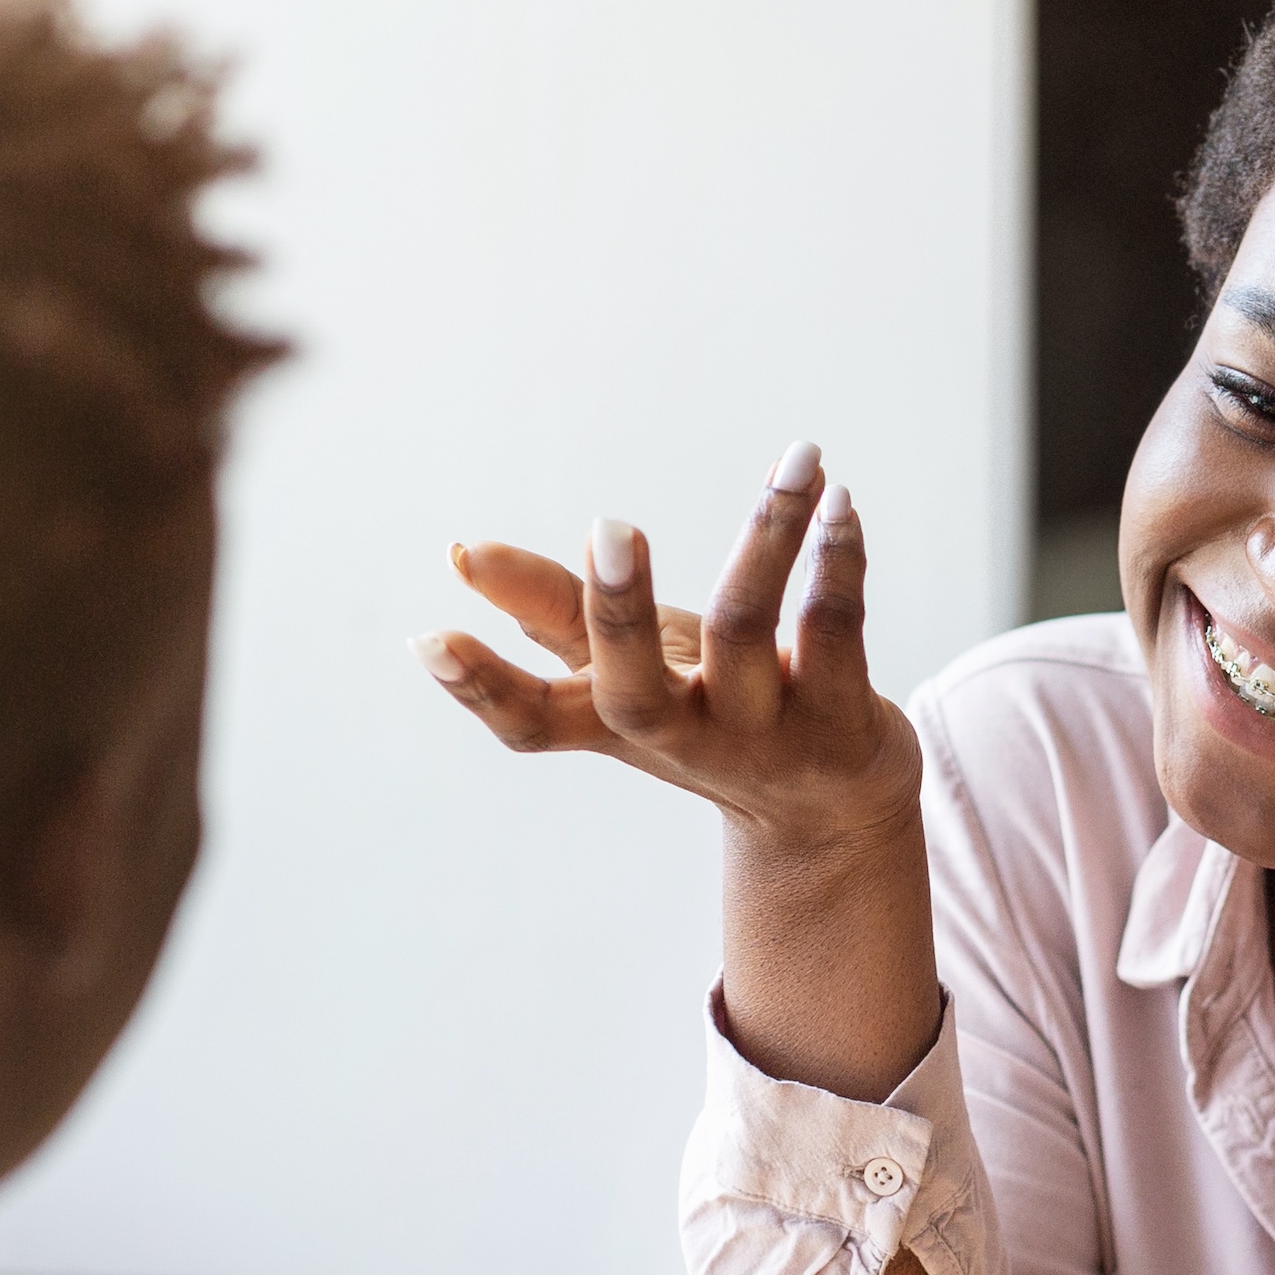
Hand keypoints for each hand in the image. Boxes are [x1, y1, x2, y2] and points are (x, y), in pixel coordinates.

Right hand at [415, 443, 922, 861]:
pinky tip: (837, 503)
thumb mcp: (629, 673)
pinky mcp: (846, 725)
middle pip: (637, 692)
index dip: (482, 691)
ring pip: (749, 632)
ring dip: (768, 537)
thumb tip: (462, 555)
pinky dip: (837, 559)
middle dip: (619, 611)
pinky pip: (836, 631)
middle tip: (610, 526)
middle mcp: (687, 739)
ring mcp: (767, 738)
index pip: (535, 726)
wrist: (837, 812)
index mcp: (619, 726)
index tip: (428, 640)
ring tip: (796, 462)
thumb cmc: (712, 718)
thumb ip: (553, 612)